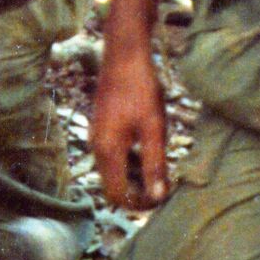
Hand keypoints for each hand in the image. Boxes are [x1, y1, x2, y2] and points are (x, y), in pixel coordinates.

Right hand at [91, 44, 168, 209]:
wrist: (124, 55)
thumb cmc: (141, 89)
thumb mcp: (154, 128)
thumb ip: (154, 163)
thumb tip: (157, 197)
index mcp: (108, 152)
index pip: (118, 196)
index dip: (139, 204)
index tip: (161, 197)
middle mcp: (96, 148)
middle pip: (113, 187)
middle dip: (137, 192)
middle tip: (163, 183)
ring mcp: (96, 137)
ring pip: (113, 172)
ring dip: (134, 176)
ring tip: (158, 165)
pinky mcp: (101, 128)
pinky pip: (112, 157)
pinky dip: (129, 161)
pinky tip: (147, 148)